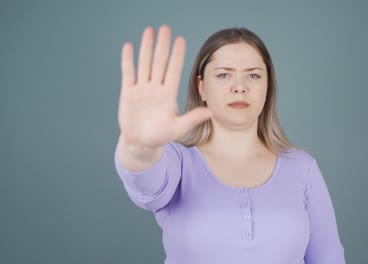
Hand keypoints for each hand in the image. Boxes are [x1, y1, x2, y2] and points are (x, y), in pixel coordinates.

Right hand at [118, 25, 211, 147]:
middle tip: (165, 28)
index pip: (173, 70)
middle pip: (159, 62)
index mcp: (169, 95)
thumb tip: (211, 112)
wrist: (141, 143)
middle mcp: (156, 88)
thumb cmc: (160, 136)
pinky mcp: (128, 93)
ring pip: (144, 64)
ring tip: (149, 31)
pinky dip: (128, 60)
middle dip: (162, 46)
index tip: (181, 40)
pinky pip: (128, 74)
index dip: (177, 55)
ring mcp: (142, 89)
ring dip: (146, 48)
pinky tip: (129, 46)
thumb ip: (192, 119)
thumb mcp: (178, 128)